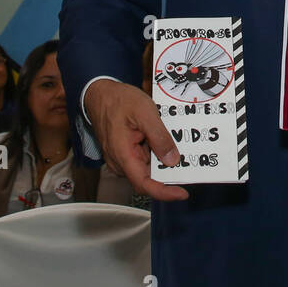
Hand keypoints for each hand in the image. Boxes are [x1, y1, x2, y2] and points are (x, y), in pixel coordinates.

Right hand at [83, 79, 188, 201]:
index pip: (144, 184)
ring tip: (174, 142)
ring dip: (162, 160)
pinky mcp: (124, 153)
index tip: (182, 193)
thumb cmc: (118, 100)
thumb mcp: (145, 113)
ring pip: (147, 168)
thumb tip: (172, 160)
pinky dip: (155, 153)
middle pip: (148, 177)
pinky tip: (163, 140)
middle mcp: (120, 161)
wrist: (100, 93)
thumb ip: (159, 137)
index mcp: (123, 154)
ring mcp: (121, 158)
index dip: (164, 192)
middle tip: (187, 160)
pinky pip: (143, 159)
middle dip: (168, 172)